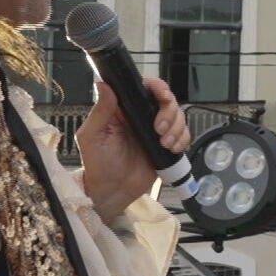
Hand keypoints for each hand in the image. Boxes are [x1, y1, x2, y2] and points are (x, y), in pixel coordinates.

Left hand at [78, 77, 188, 222]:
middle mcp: (141, 116)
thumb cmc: (98, 164)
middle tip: (159, 129)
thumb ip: (100, 110)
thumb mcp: (92, 136)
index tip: (162, 96)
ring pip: (178, 116)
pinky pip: (183, 134)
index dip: (157, 88)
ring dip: (176, 128)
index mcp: (124, 109)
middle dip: (169, 112)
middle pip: (167, 100)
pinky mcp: (166, 144)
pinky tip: (171, 149)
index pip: (144, 88)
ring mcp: (155, 130)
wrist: (113, 191)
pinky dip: (182, 139)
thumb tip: (103, 84)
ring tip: (164, 144)